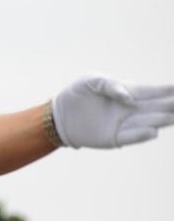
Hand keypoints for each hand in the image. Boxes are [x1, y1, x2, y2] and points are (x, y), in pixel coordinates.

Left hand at [52, 75, 173, 147]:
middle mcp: (129, 110)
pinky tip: (153, 131)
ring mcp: (122, 124)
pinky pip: (131, 137)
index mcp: (127, 92)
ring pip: (148, 122)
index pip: (150, 91)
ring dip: (162, 120)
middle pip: (156, 108)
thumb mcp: (91, 81)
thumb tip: (128, 97)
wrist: (58, 115)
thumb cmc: (76, 94)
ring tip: (173, 117)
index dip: (166, 91)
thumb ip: (110, 85)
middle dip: (170, 106)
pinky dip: (141, 135)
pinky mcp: (113, 138)